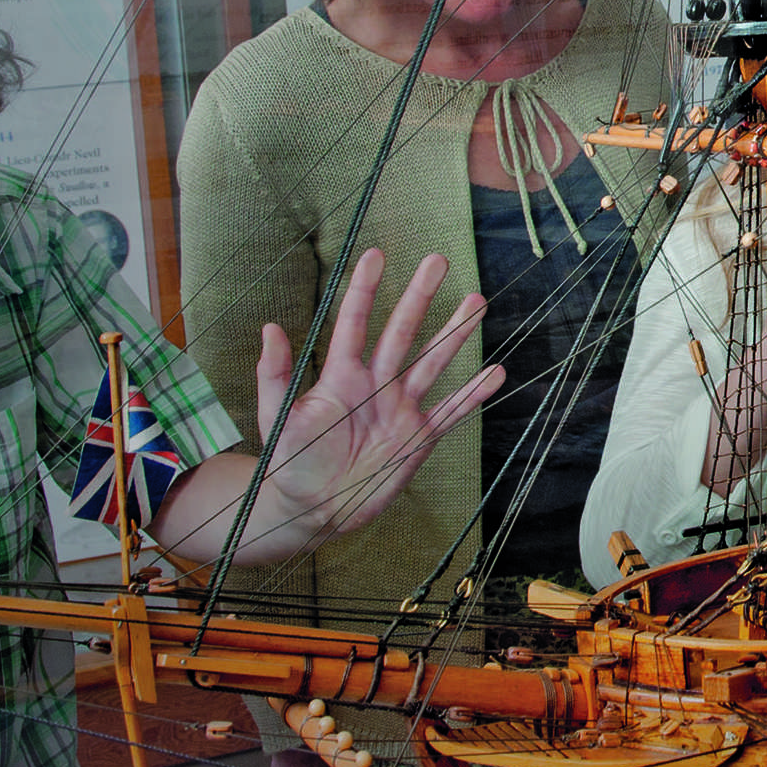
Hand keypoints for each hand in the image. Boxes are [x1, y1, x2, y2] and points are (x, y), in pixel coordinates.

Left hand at [251, 250, 501, 546]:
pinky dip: (473, 395)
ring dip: (454, 333)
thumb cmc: (290, 463)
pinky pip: (451, 411)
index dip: (364, 290)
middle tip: (437, 260)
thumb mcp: (275, 420)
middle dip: (419, 297)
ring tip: (476, 301)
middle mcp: (375, 384)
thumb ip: (275, 376)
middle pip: (401, 332)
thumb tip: (270, 327)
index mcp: (340, 376)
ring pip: (432, 363)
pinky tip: (496, 373)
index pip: (354, 323)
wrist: (314, 510)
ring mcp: (400, 408)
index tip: (376, 256)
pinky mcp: (419, 436)